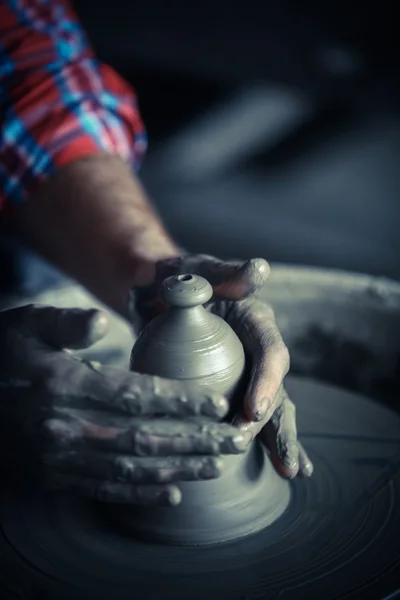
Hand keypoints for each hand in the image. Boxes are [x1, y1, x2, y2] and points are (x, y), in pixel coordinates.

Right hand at [0, 305, 250, 505]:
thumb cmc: (0, 355)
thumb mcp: (26, 325)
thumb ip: (65, 322)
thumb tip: (101, 322)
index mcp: (64, 384)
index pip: (135, 395)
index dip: (181, 400)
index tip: (219, 402)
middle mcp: (66, 426)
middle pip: (144, 438)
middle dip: (196, 439)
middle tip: (236, 439)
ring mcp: (60, 457)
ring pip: (131, 470)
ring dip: (179, 469)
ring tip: (218, 465)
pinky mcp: (53, 475)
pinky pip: (103, 490)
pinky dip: (140, 495)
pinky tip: (171, 494)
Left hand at [131, 254, 312, 478]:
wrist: (153, 296)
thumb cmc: (171, 280)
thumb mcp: (191, 269)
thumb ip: (222, 270)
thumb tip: (260, 270)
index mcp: (254, 318)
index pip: (269, 349)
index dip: (267, 380)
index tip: (254, 410)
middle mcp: (257, 346)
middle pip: (278, 387)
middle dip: (278, 422)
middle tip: (281, 458)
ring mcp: (246, 370)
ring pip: (270, 408)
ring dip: (280, 440)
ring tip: (291, 471)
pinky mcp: (232, 388)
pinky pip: (250, 417)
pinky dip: (266, 442)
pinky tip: (280, 470)